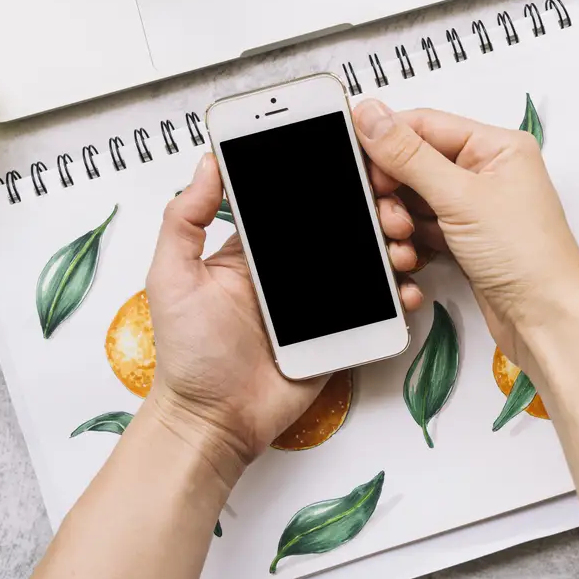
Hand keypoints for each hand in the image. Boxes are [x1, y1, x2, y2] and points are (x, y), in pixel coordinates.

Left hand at [143, 153, 420, 483]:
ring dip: (391, 246)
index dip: (323, 174)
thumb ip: (184, 219)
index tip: (351, 157)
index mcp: (255, 248)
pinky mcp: (340, 331)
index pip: (294, 197)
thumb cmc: (189, 354)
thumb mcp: (172, 277)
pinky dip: (399, 294)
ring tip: (400, 245)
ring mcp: (320, 299)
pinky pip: (377, 307)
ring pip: (367, 260)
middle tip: (387, 205)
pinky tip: (405, 289)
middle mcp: (290, 267)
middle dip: (372, 208)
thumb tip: (206, 163)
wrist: (215, 420)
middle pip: (342, 224)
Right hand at [352, 100, 578, 377]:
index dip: (387, 141)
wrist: (546, 320)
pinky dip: (412, 244)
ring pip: (414, 201)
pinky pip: (423, 230)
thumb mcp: (460, 197)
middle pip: (415, 165)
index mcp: (496, 146)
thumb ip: (409, 155)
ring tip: (404, 240)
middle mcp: (487, 173)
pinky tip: (413, 258)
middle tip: (389, 212)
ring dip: (400, 222)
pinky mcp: (466, 241)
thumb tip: (371, 116)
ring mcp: (475, 209)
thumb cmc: (529, 257)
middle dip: (394, 191)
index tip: (357, 156)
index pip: (425, 125)